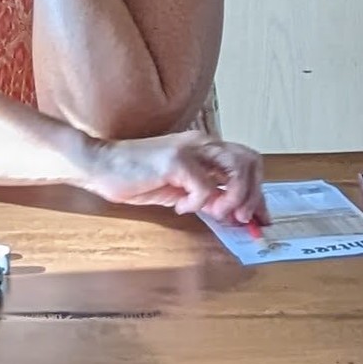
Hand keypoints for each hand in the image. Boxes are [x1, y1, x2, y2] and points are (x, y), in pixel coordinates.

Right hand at [85, 131, 265, 225]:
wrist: (102, 166)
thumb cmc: (136, 178)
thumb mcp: (180, 189)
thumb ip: (206, 197)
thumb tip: (230, 214)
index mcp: (206, 148)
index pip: (248, 163)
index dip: (258, 193)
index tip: (260, 220)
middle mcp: (203, 143)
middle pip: (250, 162)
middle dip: (253, 195)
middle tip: (241, 220)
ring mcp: (190, 149)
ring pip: (236, 168)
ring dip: (233, 197)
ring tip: (215, 213)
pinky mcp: (176, 161)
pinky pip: (204, 187)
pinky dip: (197, 203)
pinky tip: (180, 207)